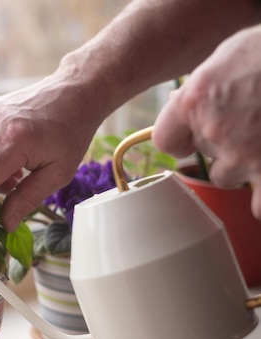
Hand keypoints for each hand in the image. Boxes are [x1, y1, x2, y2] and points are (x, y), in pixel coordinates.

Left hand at [152, 25, 260, 218]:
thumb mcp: (228, 55)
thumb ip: (201, 87)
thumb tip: (180, 102)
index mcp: (195, 101)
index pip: (165, 140)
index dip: (180, 139)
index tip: (191, 137)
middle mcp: (214, 131)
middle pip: (202, 155)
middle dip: (220, 144)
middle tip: (247, 123)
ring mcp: (246, 154)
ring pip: (226, 177)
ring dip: (241, 166)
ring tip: (260, 141)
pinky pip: (260, 206)